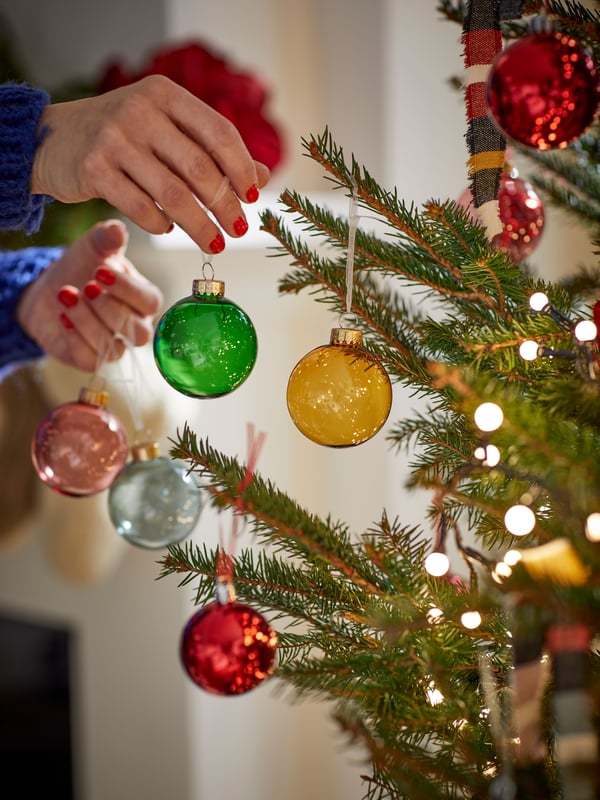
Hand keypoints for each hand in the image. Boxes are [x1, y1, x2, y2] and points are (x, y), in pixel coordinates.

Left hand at [16, 219, 162, 372]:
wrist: (48, 288)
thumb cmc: (81, 266)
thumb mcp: (93, 247)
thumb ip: (107, 238)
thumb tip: (118, 229)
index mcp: (143, 299)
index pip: (150, 302)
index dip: (128, 289)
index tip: (101, 271)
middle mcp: (135, 326)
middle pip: (137, 331)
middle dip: (108, 308)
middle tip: (86, 286)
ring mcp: (114, 346)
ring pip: (113, 346)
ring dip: (87, 320)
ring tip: (65, 295)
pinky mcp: (90, 359)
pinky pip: (90, 359)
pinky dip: (75, 337)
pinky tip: (62, 317)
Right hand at [31, 75, 269, 252]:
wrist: (53, 139)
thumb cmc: (123, 137)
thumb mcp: (166, 130)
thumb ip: (211, 149)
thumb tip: (260, 177)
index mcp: (166, 95)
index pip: (219, 132)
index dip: (241, 168)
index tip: (252, 197)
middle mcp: (140, 111)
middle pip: (199, 168)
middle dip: (225, 205)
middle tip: (238, 229)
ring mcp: (114, 139)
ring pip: (173, 195)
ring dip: (200, 225)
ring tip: (215, 244)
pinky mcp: (94, 170)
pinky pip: (141, 209)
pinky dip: (162, 225)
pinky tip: (170, 229)